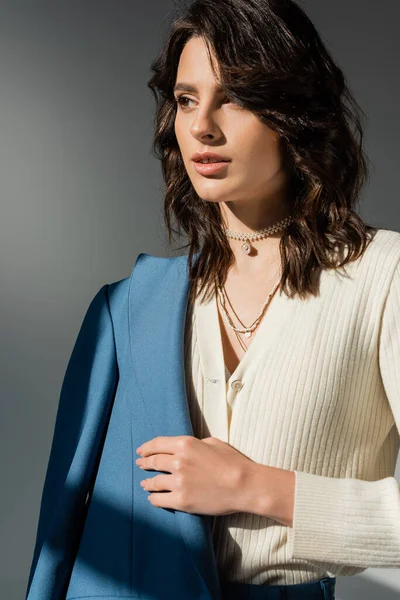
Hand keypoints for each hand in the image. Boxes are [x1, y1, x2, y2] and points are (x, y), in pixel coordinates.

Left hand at [135, 435, 255, 514]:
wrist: (243, 485)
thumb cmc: (232, 462)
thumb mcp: (212, 442)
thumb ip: (194, 444)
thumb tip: (184, 449)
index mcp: (185, 444)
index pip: (157, 444)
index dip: (147, 448)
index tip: (141, 451)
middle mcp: (178, 461)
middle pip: (153, 462)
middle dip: (144, 463)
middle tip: (140, 465)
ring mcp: (178, 482)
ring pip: (154, 482)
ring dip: (147, 483)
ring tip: (145, 484)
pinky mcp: (181, 500)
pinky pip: (159, 500)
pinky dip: (153, 498)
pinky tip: (152, 498)